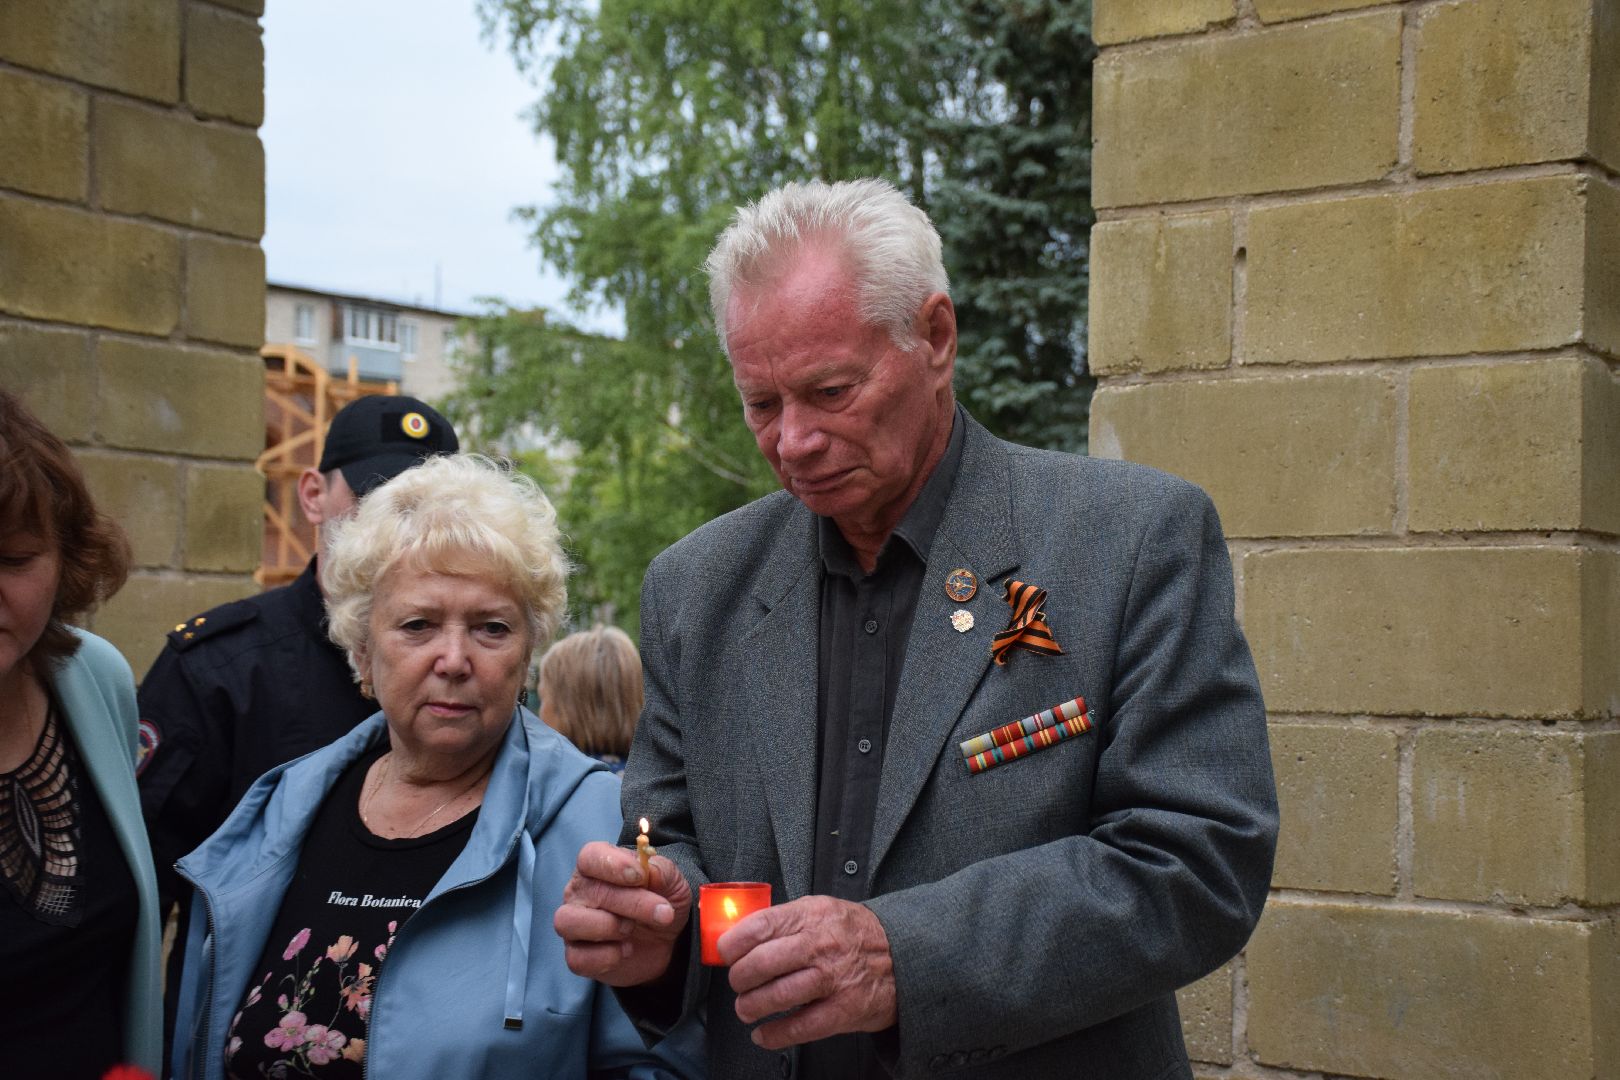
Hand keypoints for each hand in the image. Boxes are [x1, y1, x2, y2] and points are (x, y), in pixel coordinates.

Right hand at [553, 840, 692, 986]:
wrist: (665, 941)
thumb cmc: (661, 901)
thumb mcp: (672, 883)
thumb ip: (663, 872)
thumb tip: (650, 870)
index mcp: (597, 866)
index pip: (590, 857)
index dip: (613, 865)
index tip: (640, 876)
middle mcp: (579, 892)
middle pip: (591, 891)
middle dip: (632, 903)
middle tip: (662, 912)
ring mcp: (573, 924)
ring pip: (568, 921)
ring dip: (608, 927)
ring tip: (632, 930)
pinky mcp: (577, 955)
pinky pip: (577, 958)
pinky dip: (606, 957)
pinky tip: (626, 951)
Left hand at [722, 895, 896, 1048]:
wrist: (902, 956)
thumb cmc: (853, 933)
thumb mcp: (821, 910)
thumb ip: (785, 919)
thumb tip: (739, 934)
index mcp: (812, 916)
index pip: (761, 926)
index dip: (734, 942)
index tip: (724, 953)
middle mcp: (822, 945)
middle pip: (763, 962)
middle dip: (739, 977)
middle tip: (736, 982)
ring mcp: (833, 979)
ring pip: (778, 995)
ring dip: (752, 1006)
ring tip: (745, 1008)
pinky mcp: (844, 1010)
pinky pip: (801, 1027)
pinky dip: (775, 1034)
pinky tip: (763, 1034)